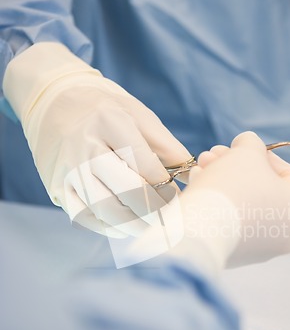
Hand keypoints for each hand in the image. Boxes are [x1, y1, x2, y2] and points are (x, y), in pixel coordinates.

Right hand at [3, 43, 191, 237]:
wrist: (54, 102)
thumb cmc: (106, 110)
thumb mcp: (140, 116)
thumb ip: (168, 148)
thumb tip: (195, 178)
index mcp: (111, 123)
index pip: (148, 169)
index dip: (169, 192)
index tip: (182, 201)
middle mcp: (86, 147)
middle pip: (129, 192)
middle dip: (156, 212)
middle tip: (171, 219)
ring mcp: (68, 169)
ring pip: (107, 210)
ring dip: (136, 225)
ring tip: (153, 226)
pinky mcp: (57, 187)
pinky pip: (86, 217)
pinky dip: (110, 228)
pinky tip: (127, 225)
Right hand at [179, 132, 289, 267]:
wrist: (200, 232)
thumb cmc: (232, 187)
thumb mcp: (246, 151)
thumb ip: (252, 143)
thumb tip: (248, 146)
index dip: (265, 155)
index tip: (242, 147)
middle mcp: (287, 233)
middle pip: (263, 189)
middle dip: (236, 166)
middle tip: (214, 154)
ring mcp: (262, 249)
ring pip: (244, 205)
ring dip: (222, 181)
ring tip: (200, 167)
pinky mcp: (236, 257)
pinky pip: (231, 223)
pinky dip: (217, 204)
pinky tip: (198, 187)